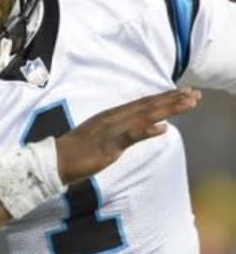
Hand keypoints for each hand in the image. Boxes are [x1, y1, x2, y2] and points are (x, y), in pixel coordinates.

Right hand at [55, 87, 201, 182]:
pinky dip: (146, 131)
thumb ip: (133, 132)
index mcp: (113, 116)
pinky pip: (129, 136)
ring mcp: (110, 130)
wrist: (56, 160)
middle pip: (148, 106)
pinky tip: (162, 127)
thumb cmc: (79, 152)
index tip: (186, 93)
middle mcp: (113, 118)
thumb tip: (160, 127)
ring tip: (187, 104)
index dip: (166, 98)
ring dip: (166, 109)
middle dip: (173, 100)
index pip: (144, 104)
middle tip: (195, 94)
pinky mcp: (107, 145)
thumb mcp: (109, 139)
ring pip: (143, 116)